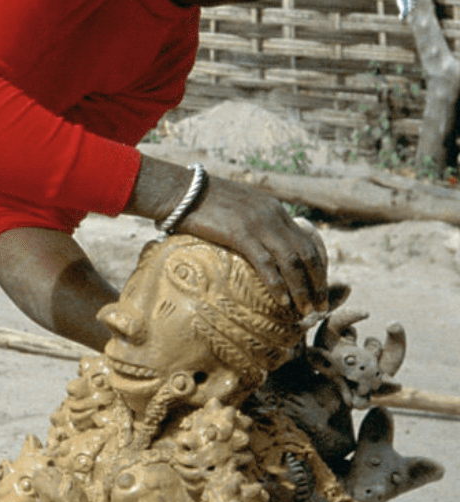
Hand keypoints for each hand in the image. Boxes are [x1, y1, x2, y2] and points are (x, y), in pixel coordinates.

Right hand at [129, 155, 327, 318]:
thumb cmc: (203, 202)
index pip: (308, 241)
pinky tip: (282, 302)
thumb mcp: (239, 208)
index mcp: (275, 209)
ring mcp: (258, 225)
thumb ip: (254, 223)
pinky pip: (266, 264)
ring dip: (302, 289)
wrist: (181, 191)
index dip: (318, 268)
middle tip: (320, 306)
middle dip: (317, 283)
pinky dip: (278, 285)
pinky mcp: (240, 234)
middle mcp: (273, 216)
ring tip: (306, 310)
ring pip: (292, 262)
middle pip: (307, 254)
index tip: (319, 288)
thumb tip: (260, 247)